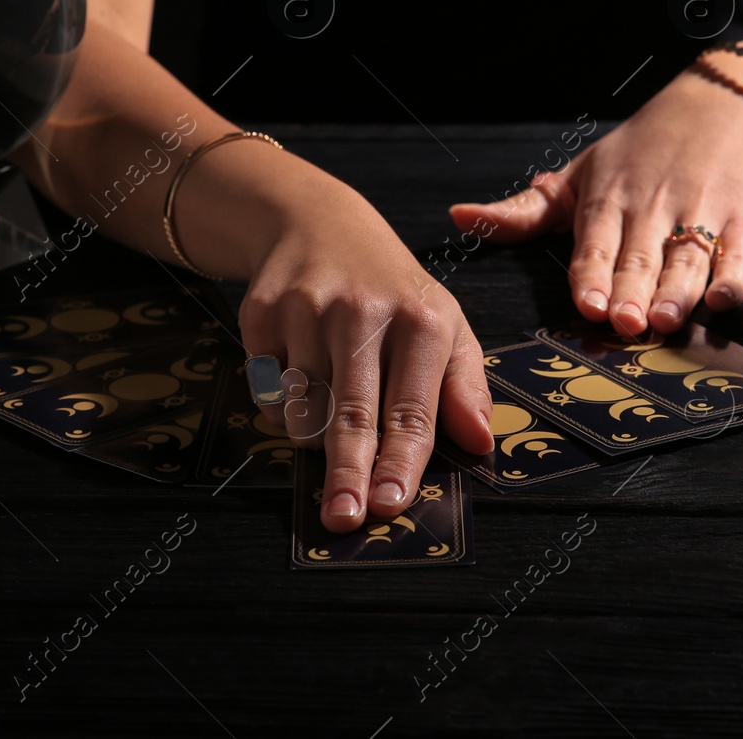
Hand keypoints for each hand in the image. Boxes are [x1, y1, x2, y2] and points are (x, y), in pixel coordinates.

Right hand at [218, 159, 492, 533]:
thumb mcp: (446, 325)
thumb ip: (465, 386)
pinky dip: (283, 403)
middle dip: (348, 473)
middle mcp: (362, 312)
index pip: (411, 408)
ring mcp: (307, 310)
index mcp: (421, 320)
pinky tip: (300, 378)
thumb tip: (479, 440)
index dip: (399, 462)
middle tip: (343, 519)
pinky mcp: (263, 312)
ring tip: (331, 422)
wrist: (320, 224)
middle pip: (353, 413)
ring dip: (316, 437)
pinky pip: (269, 389)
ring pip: (306, 409)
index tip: (390, 504)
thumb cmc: (393, 291)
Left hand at [449, 63, 742, 334]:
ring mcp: (702, 212)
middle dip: (631, 291)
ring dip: (677, 290)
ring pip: (688, 258)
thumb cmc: (646, 148)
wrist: (727, 103)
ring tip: (666, 319)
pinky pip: (739, 255)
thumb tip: (459, 218)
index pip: (595, 242)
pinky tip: (721, 295)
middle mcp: (653, 206)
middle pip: (640, 257)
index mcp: (608, 198)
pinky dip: (732, 275)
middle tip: (625, 323)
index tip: (585, 303)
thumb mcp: (583, 172)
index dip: (590, 274)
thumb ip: (525, 210)